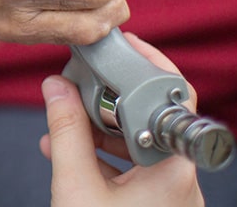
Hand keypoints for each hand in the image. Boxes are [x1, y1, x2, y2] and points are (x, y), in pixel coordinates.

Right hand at [40, 33, 203, 206]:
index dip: (146, 64)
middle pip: (149, 119)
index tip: (121, 45)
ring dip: (100, 131)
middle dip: (108, 101)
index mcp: (174, 168)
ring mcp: (170, 196)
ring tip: (64, 123)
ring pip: (138, 145)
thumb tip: (55, 85)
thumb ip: (65, 131)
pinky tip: (69, 153)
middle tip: (81, 83)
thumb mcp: (75, 184)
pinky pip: (132, 172)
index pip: (175, 95)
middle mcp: (181, 179)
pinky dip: (103, 157)